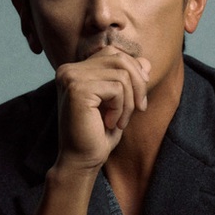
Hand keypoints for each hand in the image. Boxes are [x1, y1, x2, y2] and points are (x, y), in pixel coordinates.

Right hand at [53, 46, 150, 172]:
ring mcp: (71, 77)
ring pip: (122, 74)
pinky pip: (116, 89)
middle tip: (138, 110)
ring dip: (129, 102)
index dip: (134, 73)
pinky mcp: (77, 89)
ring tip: (119, 121)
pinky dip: (121, 108)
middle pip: (120, 59)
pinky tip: (110, 123)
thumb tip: (146, 61)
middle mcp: (69, 69)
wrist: (81, 161)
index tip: (138, 100)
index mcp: (74, 69)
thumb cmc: (98, 133)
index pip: (114, 54)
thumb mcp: (119, 101)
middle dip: (138, 85)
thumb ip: (129, 78)